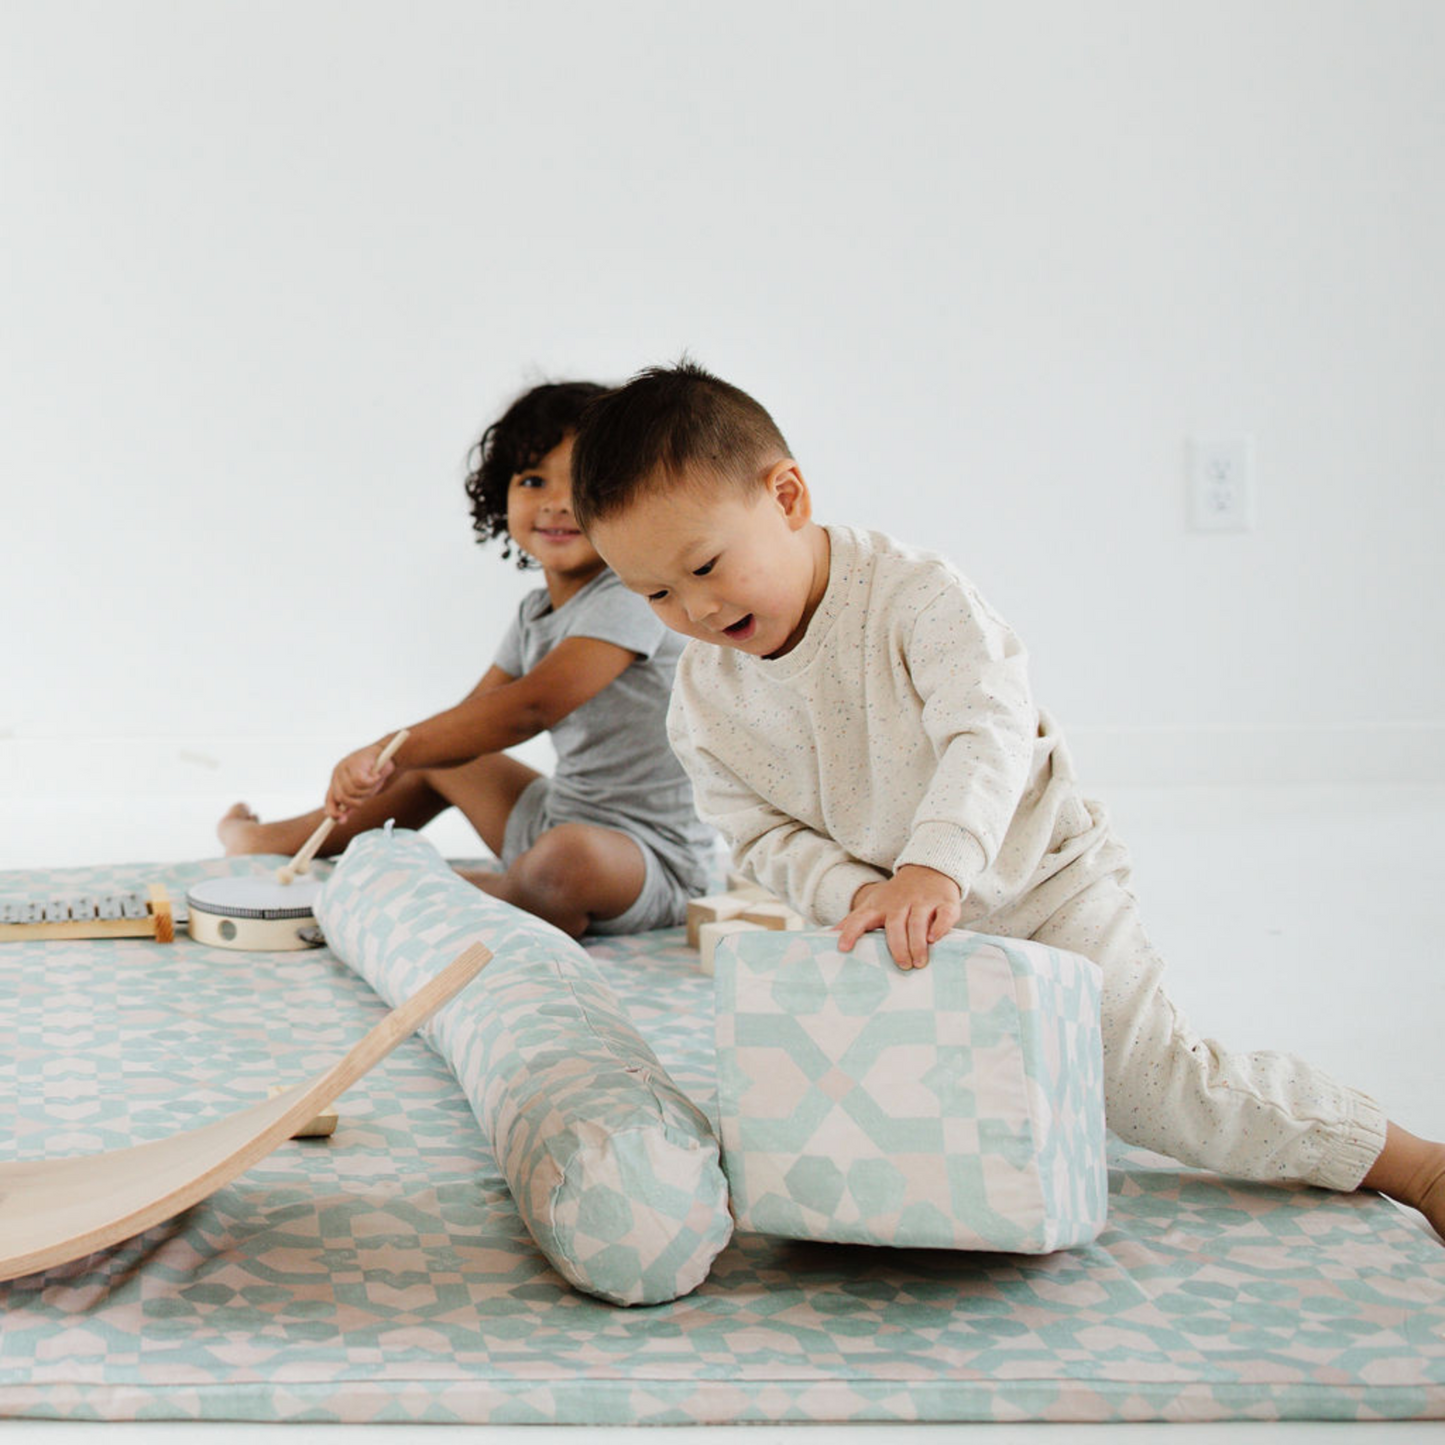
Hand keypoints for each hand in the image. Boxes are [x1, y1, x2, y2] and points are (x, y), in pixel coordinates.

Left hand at [325, 740, 400, 820]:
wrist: (392, 755)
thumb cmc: (379, 773)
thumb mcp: (364, 792)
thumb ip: (352, 803)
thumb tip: (341, 819)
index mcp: (337, 780)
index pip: (329, 799)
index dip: (334, 812)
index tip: (343, 821)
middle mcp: (337, 773)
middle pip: (341, 798)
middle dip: (358, 801)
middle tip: (371, 792)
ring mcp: (344, 766)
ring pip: (351, 791)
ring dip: (368, 790)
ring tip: (375, 780)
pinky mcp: (354, 762)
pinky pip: (361, 782)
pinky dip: (372, 782)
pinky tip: (377, 775)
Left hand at [834, 865, 961, 970]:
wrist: (929, 869)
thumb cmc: (897, 895)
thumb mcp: (873, 903)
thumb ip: (854, 920)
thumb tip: (828, 936)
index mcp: (879, 906)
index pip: (861, 919)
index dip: (850, 932)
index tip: (843, 949)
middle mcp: (900, 904)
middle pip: (895, 925)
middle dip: (898, 946)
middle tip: (902, 966)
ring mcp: (923, 902)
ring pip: (918, 922)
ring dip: (918, 943)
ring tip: (919, 963)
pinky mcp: (945, 902)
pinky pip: (943, 915)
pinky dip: (940, 928)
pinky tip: (935, 940)